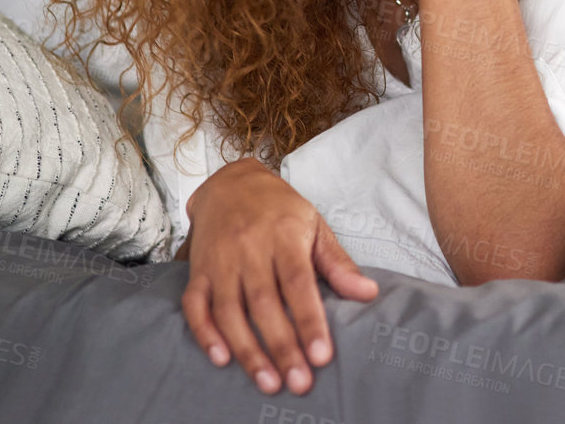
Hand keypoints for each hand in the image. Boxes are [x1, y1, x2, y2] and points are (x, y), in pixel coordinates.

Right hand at [179, 159, 378, 394]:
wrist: (230, 182)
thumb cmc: (279, 209)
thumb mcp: (315, 226)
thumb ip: (338, 263)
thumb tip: (368, 294)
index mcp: (284, 236)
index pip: (298, 283)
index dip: (309, 320)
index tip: (321, 356)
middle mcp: (249, 248)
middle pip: (264, 302)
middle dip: (282, 345)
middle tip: (298, 382)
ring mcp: (220, 260)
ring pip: (229, 310)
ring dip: (247, 349)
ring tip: (268, 381)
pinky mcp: (198, 271)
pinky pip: (195, 305)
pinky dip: (205, 333)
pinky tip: (221, 359)